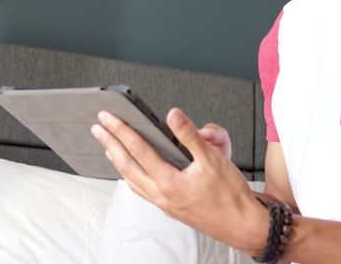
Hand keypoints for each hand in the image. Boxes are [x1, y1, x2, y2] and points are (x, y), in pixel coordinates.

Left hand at [91, 107, 266, 254]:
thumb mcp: (213, 158)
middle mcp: (162, 195)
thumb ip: (190, 135)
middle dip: (110, 144)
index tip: (108, 118)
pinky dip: (132, 178)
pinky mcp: (170, 209)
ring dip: (118, 162)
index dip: (121, 130)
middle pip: (126, 166)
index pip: (137, 149)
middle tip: (97, 129)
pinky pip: (143, 191)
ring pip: (132, 181)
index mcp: (169, 182)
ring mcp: (164, 204)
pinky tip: (133, 173)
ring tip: (108, 149)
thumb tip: (173, 115)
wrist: (243, 225)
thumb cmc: (231, 196)